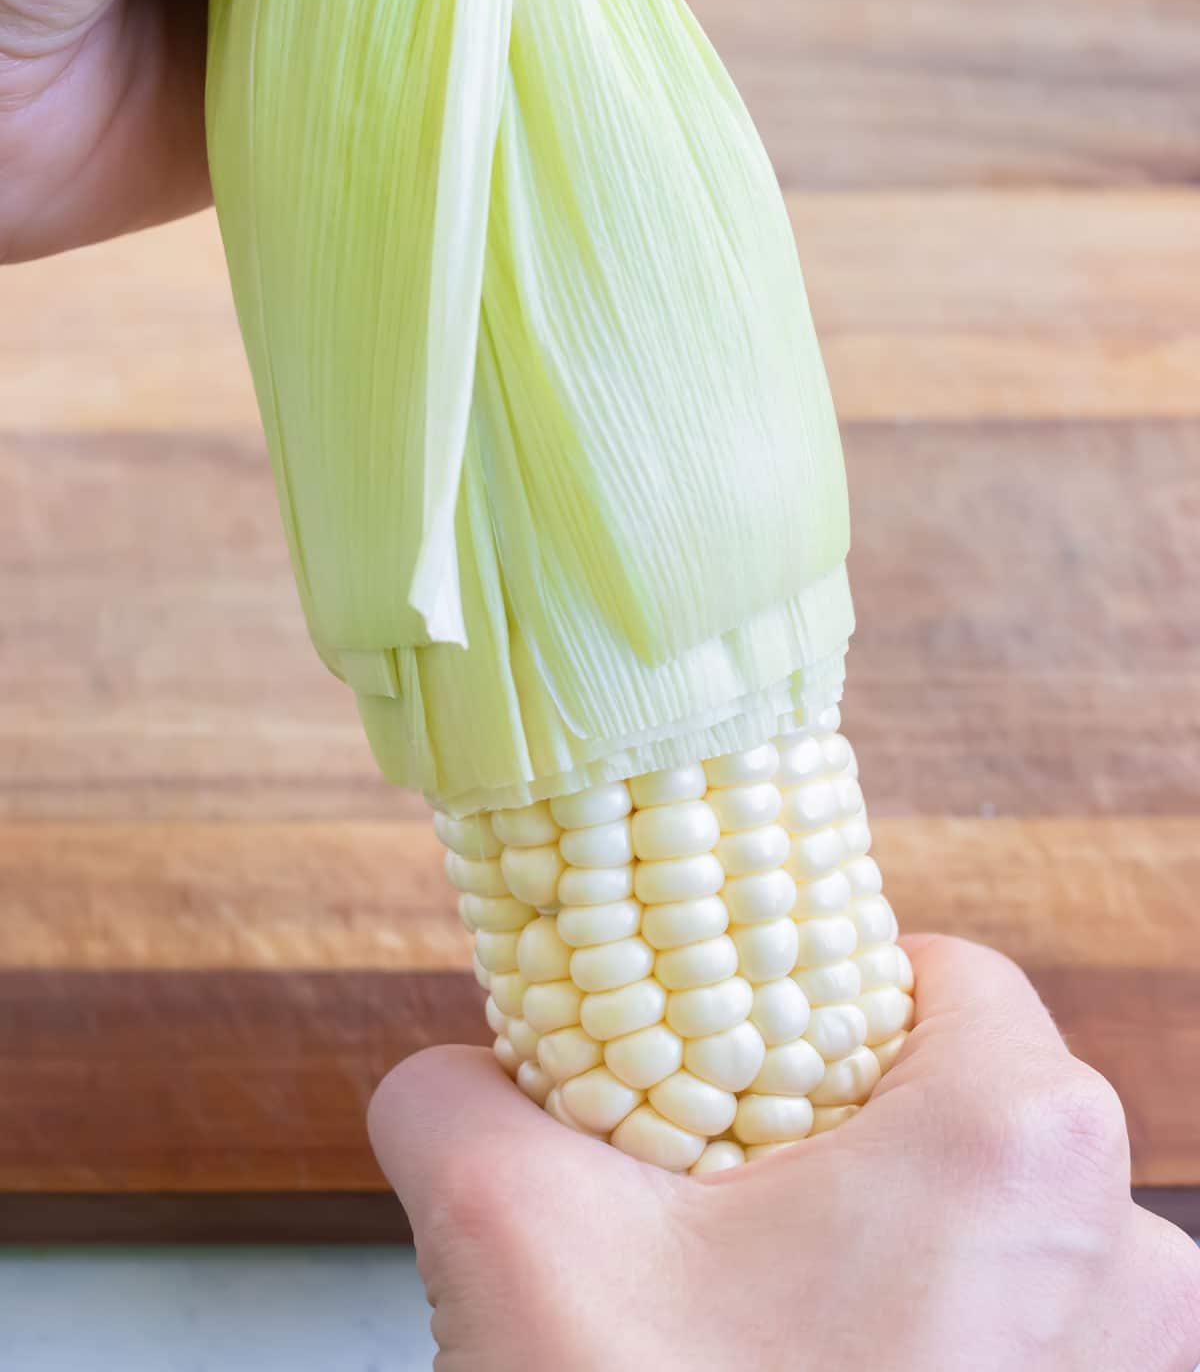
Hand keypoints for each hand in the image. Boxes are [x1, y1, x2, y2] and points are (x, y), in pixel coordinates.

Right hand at [370, 937, 1199, 1370]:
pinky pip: (1022, 1336)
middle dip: (846, 1138)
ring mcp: (1130, 1370)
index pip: (938, 973)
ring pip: (998, 1235)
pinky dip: (932, 1339)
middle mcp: (1123, 1255)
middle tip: (729, 1195)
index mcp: (1021, 1142)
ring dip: (889, 1252)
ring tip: (764, 1312)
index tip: (748, 1057)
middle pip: (969, 1108)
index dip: (824, 996)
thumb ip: (462, 1100)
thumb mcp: (515, 1243)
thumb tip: (446, 1078)